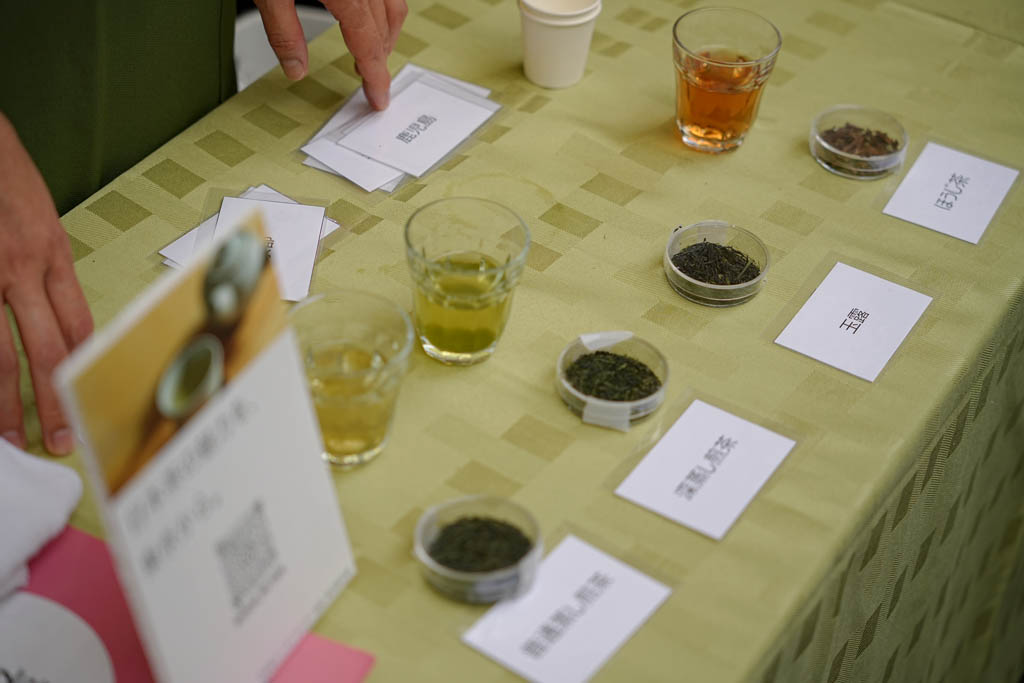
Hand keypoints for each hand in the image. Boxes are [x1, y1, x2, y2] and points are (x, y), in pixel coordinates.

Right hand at [0, 113, 92, 454]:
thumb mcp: (37, 218)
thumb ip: (44, 267)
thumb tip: (55, 319)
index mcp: (50, 253)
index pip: (76, 325)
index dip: (82, 369)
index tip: (86, 401)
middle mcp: (18, 267)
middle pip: (43, 348)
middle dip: (53, 402)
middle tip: (61, 442)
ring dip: (2, 403)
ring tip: (7, 438)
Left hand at [255, 0, 407, 109]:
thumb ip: (283, 31)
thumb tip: (295, 69)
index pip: (368, 46)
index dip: (376, 77)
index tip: (378, 99)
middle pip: (383, 30)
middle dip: (379, 61)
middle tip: (370, 84)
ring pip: (393, 8)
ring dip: (386, 36)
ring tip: (371, 55)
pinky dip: (385, 11)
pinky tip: (371, 17)